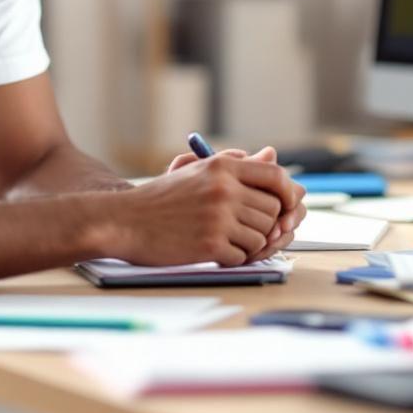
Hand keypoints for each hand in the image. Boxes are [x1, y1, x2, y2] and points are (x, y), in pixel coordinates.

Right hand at [165, 146, 306, 258]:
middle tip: (240, 228)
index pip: (275, 175)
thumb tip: (272, 154)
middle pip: (272, 211)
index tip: (287, 205)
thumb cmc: (161, 198)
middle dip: (262, 224)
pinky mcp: (210, 245)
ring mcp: (218, 218)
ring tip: (222, 238)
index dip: (288, 192)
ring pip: (260, 237)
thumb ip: (235, 163)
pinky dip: (230, 258)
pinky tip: (210, 249)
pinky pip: (242, 257)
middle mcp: (224, 189)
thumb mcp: (197, 171)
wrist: (124, 221)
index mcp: (222, 167)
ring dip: (246, 243)